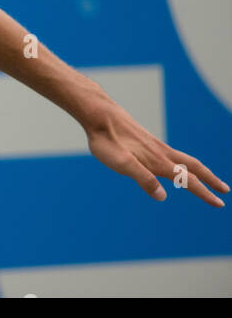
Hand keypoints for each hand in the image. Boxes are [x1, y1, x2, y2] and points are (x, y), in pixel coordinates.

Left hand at [81, 96, 228, 206]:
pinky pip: (170, 153)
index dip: (204, 193)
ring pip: (183, 158)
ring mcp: (154, 145)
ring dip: (197, 169)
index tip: (220, 203)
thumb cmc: (107, 140)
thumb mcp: (121, 163)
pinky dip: (180, 161)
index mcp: (158, 161)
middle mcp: (161, 152)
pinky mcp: (146, 140)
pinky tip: (172, 164)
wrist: (99, 114)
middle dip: (210, 179)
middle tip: (225, 190)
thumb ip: (142, 179)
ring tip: (205, 177)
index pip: (188, 180)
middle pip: (193, 166)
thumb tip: (163, 196)